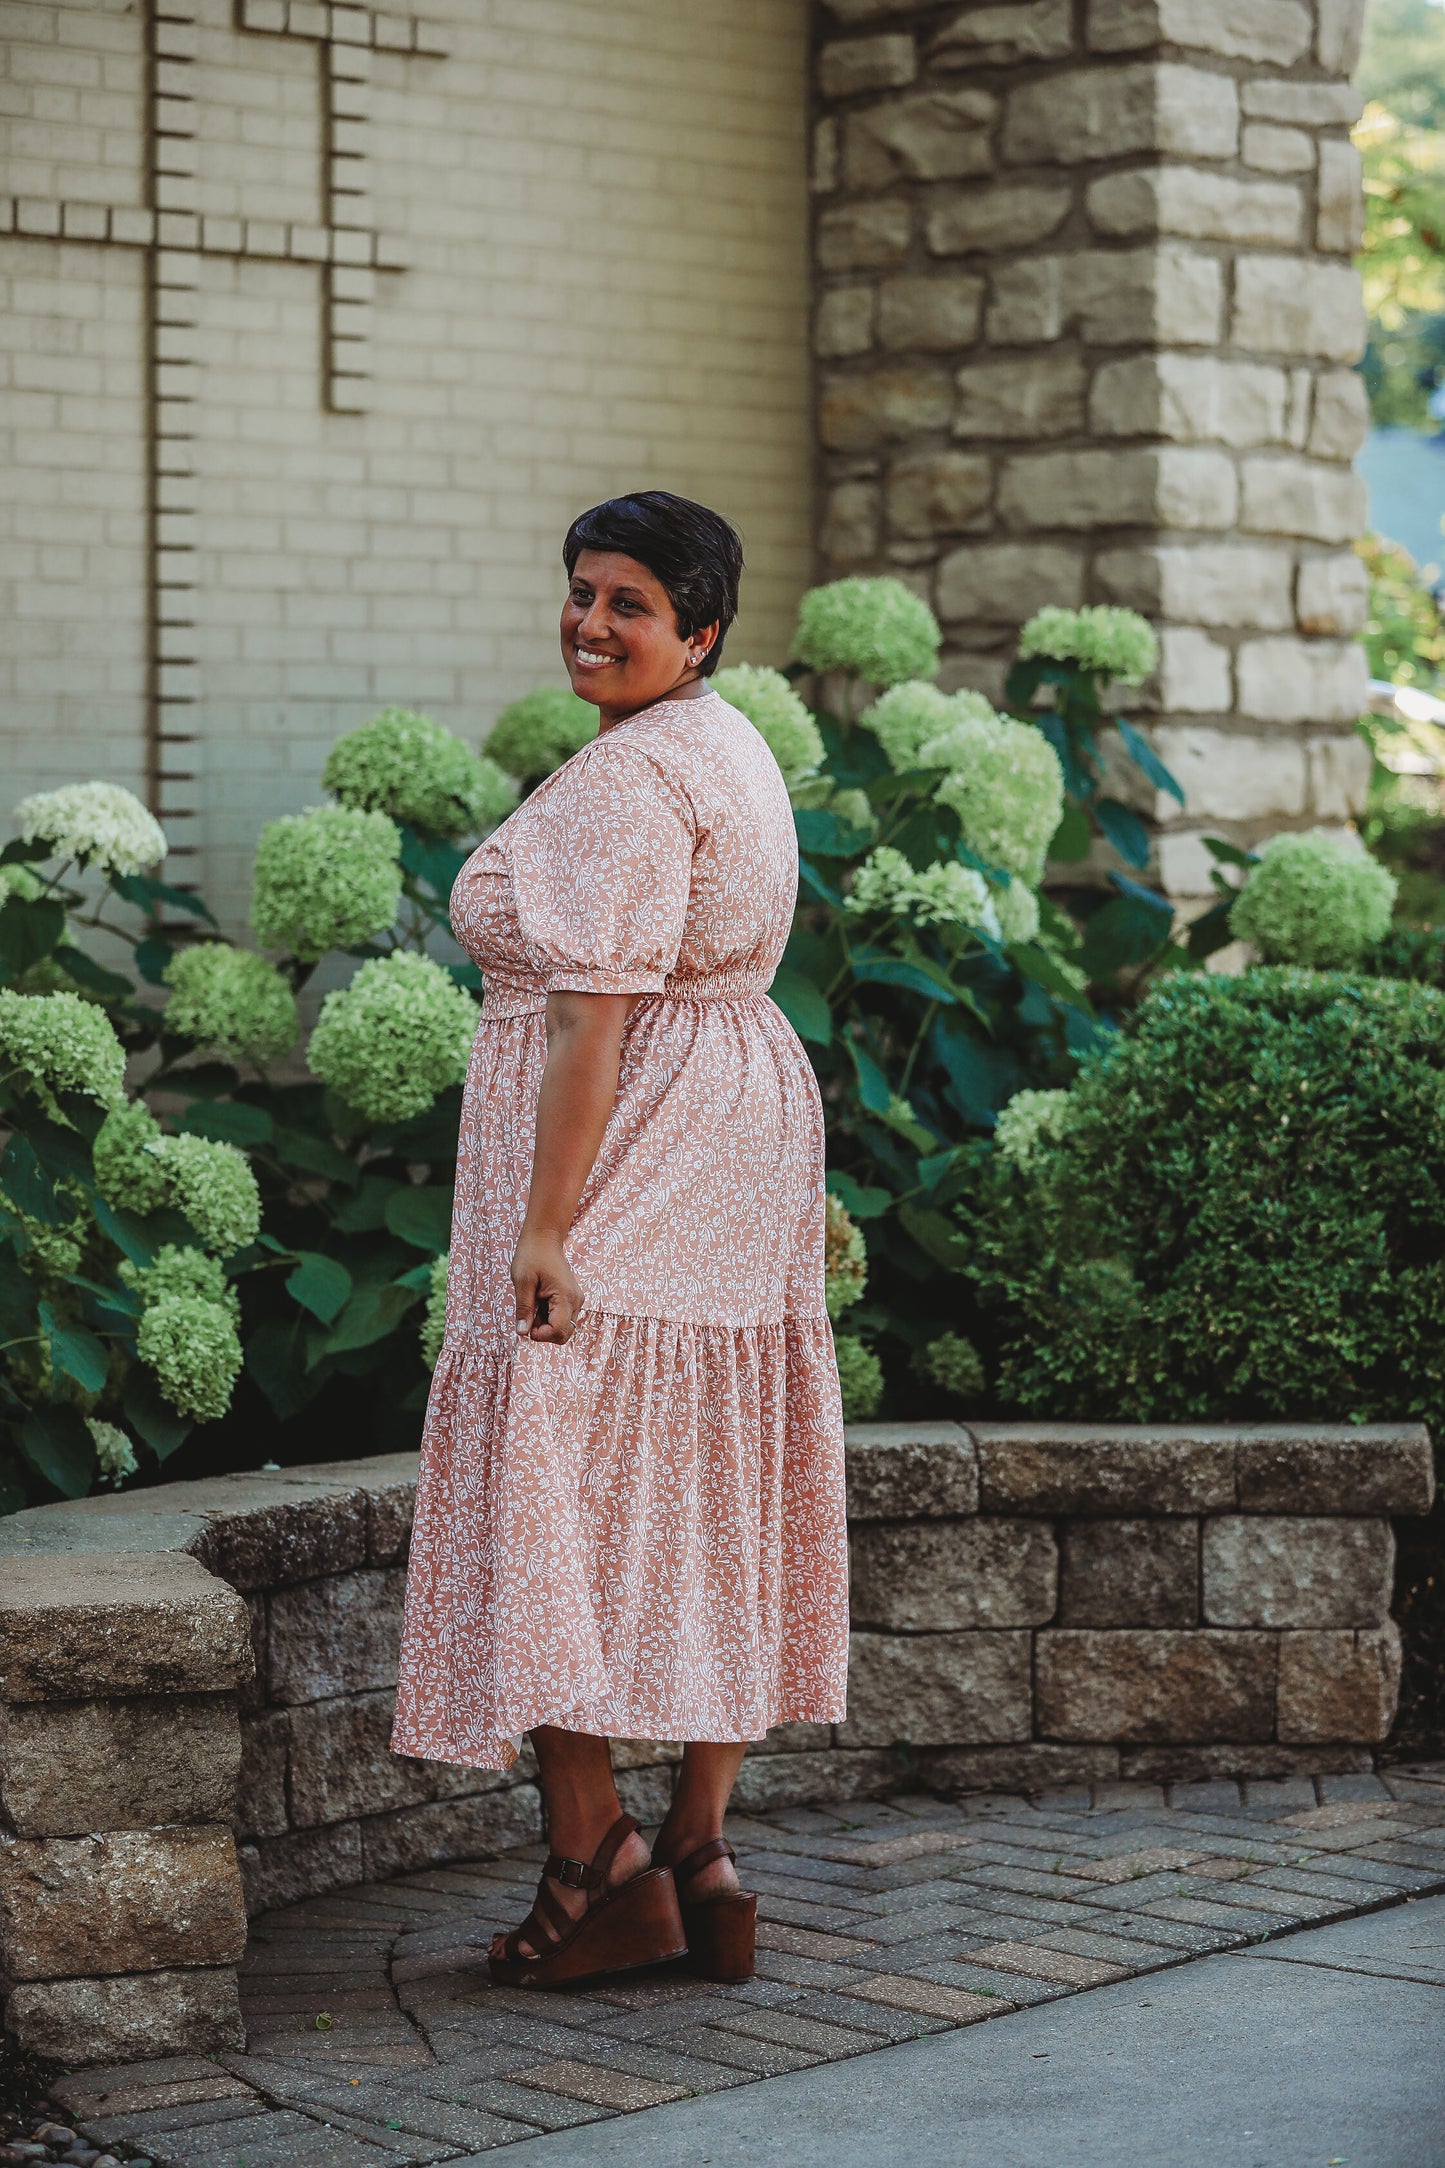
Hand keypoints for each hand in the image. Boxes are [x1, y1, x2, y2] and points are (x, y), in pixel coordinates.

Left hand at [510, 1226, 584, 1343]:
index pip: (558, 1331)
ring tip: (533, 1305)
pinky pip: (563, 1318)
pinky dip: (549, 1318)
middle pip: (564, 1334)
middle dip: (544, 1333)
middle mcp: (576, 1300)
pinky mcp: (572, 1298)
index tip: (526, 1323)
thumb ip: (524, 1308)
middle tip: (529, 1316)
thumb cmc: (532, 1255)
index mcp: (565, 1296)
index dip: (540, 1335)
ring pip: (564, 1328)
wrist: (544, 1237)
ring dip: (546, 1325)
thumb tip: (522, 1333)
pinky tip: (539, 1302)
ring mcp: (575, 1300)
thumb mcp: (523, 1281)